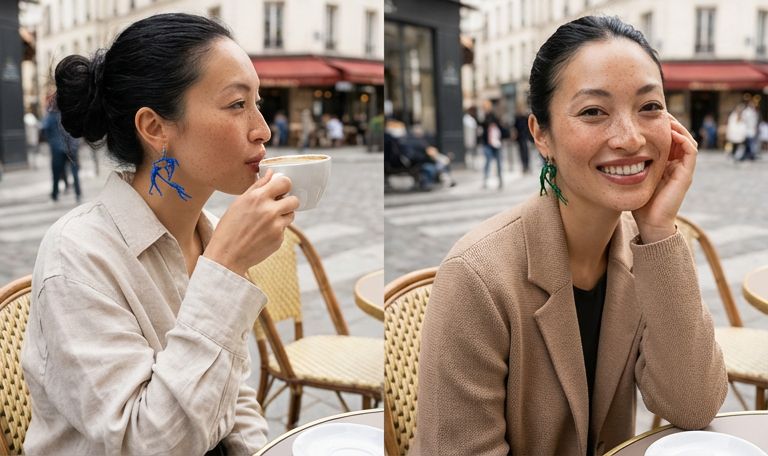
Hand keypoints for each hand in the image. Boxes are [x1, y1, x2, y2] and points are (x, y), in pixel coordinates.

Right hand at [203, 168, 299, 275]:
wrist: (227, 256)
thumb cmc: (229, 227)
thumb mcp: (239, 202)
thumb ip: (258, 186)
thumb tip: (271, 172)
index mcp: (258, 198)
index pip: (285, 182)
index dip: (284, 185)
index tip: (281, 188)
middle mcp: (269, 211)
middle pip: (294, 200)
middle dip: (288, 201)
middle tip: (277, 205)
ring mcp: (276, 226)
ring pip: (292, 215)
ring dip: (283, 216)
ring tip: (267, 221)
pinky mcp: (279, 239)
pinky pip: (284, 229)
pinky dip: (277, 230)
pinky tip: (262, 234)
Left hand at [632, 114, 697, 242]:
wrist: (649, 224)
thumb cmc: (637, 203)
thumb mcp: (629, 177)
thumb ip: (625, 165)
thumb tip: (607, 149)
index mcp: (664, 163)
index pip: (665, 137)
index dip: (657, 124)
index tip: (644, 114)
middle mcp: (675, 164)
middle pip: (677, 135)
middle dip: (667, 121)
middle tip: (655, 110)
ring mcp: (683, 169)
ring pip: (685, 138)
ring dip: (675, 126)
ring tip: (662, 116)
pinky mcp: (686, 174)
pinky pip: (690, 150)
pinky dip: (681, 138)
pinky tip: (668, 132)